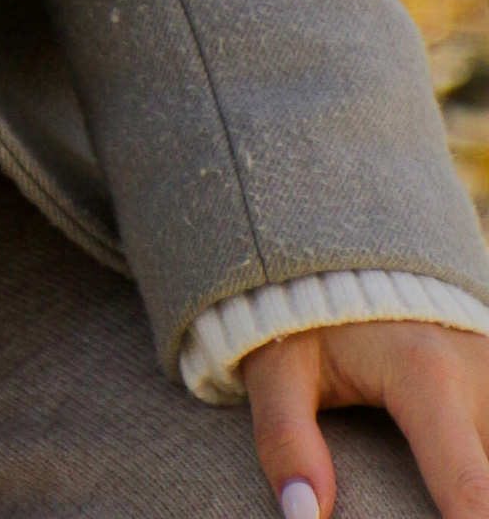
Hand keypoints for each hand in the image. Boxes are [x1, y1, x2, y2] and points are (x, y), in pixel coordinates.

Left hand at [242, 320, 488, 518]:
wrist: (353, 255)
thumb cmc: (311, 317)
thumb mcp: (279, 366)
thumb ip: (287, 438)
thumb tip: (303, 517)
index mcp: (428, 375)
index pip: (469, 490)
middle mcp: (481, 378)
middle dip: (467, 511)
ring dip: (471, 491)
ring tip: (428, 496)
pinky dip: (475, 475)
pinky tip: (447, 483)